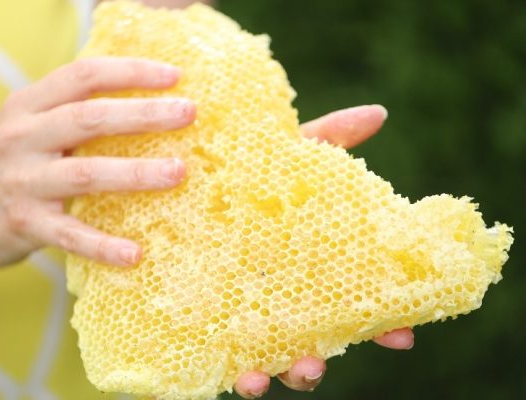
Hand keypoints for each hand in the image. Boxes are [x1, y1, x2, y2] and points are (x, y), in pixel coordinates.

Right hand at [0, 57, 194, 293]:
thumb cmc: (10, 169)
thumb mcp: (30, 129)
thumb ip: (72, 115)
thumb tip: (145, 107)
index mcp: (27, 106)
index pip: (83, 75)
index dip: (130, 72)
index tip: (174, 77)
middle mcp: (21, 137)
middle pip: (90, 118)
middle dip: (144, 114)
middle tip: (189, 113)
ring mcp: (21, 181)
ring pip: (86, 173)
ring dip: (137, 173)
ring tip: (179, 172)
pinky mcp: (24, 224)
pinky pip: (70, 236)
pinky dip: (103, 246)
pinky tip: (135, 254)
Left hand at [233, 105, 414, 397]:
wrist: (170, 191)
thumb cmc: (236, 178)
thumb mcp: (280, 159)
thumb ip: (326, 140)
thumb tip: (378, 112)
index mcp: (305, 267)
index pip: (351, 303)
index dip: (380, 323)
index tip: (401, 335)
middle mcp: (278, 298)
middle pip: (308, 343)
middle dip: (317, 361)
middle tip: (316, 361)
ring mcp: (242, 316)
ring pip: (266, 363)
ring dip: (267, 376)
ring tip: (259, 379)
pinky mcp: (204, 326)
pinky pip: (218, 362)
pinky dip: (228, 374)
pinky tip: (230, 374)